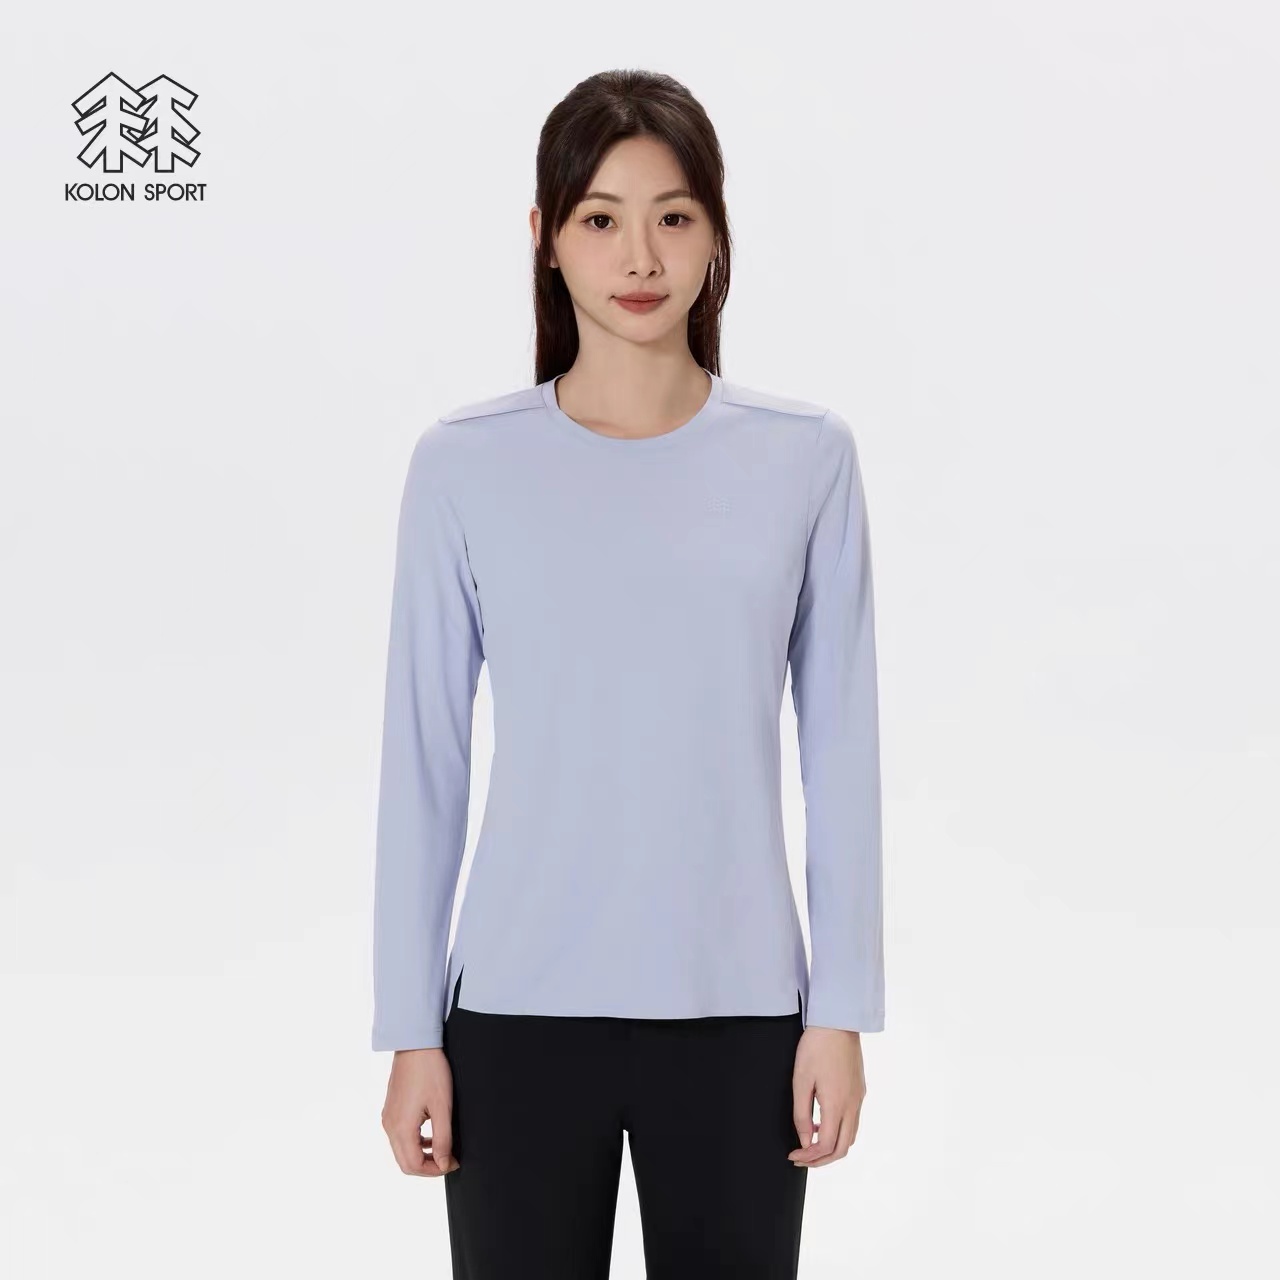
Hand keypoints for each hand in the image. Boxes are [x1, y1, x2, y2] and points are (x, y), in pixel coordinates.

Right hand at [381, 1047, 458, 1176]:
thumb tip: (443, 1164)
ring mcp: (388, 1118)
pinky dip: (415, 1142)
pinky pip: (400, 1136)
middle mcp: (389, 1126)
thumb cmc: (431, 1071)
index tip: (453, 1162)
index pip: (413, 1166)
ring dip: (421, 1155)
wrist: (415, 1044)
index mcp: (401, 1128)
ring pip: (401, 1151)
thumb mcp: (442, 1106)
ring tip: (443, 1147)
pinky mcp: (390, 1110)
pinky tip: (431, 1134)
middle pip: (405, 1163)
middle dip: (427, 1167)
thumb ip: (443, 1139)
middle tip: (448, 1159)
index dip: (435, 1171)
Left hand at [788, 1026, 866, 1167]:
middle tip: (801, 1158)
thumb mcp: (801, 1081)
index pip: (827, 1146)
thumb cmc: (816, 1048)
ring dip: (832, 1146)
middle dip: (822, 1159)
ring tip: (810, 1142)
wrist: (838, 1022)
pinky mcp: (860, 1090)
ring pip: (851, 1136)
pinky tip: (822, 1122)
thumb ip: (802, 1114)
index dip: (810, 1157)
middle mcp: (853, 1105)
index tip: (794, 1155)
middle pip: (843, 1148)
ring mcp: (859, 1098)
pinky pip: (853, 1121)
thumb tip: (805, 1140)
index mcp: (837, 1105)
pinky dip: (839, 1131)